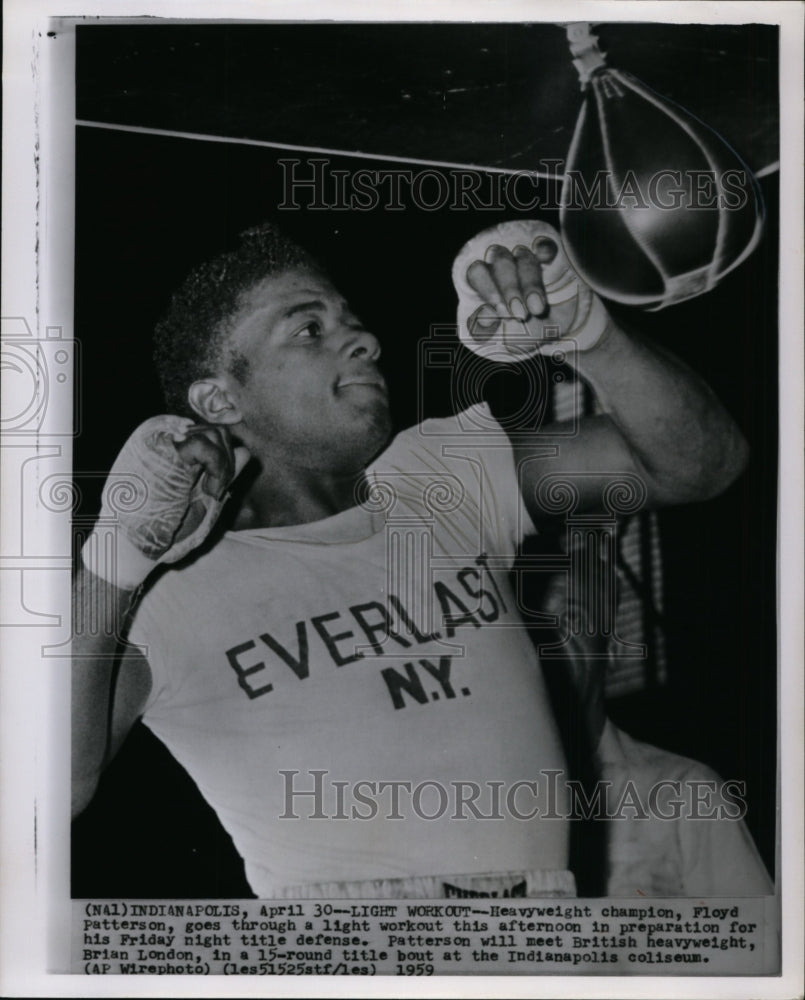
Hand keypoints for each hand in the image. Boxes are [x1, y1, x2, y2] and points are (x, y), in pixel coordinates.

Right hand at [82, 415, 249, 588]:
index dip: (223, 457)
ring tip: (212, 491)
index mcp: (172, 447)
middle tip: (216, 490)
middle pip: (217, 431)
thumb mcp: (202, 495)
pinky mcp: (161, 450)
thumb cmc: (163, 524)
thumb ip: (222, 473)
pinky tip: (210, 491)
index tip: (217, 487)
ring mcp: (162, 440)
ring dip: (223, 466)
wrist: (132, 542)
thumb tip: (244, 450)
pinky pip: (203, 445)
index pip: (211, 434)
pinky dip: (217, 469)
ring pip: (215, 434)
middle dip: (228, 461)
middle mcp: (166, 437)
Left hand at [452, 219, 610, 360]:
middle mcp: (504, 266)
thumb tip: (483, 317)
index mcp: (487, 282)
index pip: (477, 273)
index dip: (489, 290)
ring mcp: (528, 258)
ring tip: (537, 308)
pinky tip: (546, 260)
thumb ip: (491, 332)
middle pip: (500, 263)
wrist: (560, 333)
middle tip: (520, 314)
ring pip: (523, 258)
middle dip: (510, 289)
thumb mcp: (510, 341)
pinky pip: (545, 244)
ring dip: (530, 283)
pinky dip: (544, 249)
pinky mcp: (551, 255)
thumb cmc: (527, 334)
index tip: (503, 313)